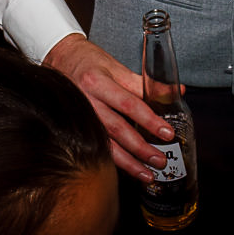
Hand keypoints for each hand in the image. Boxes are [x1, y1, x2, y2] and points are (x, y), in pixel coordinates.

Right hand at [44, 33, 175, 179]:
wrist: (58, 60)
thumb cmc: (88, 62)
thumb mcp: (115, 66)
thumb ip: (143, 82)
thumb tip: (175, 91)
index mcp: (98, 82)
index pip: (128, 104)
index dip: (149, 120)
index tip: (166, 132)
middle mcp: (86, 101)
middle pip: (116, 129)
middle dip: (140, 148)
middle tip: (160, 160)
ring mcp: (78, 117)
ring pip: (105, 144)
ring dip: (127, 163)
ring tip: (146, 174)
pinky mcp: (75, 128)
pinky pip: (96, 147)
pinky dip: (113, 160)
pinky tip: (126, 170)